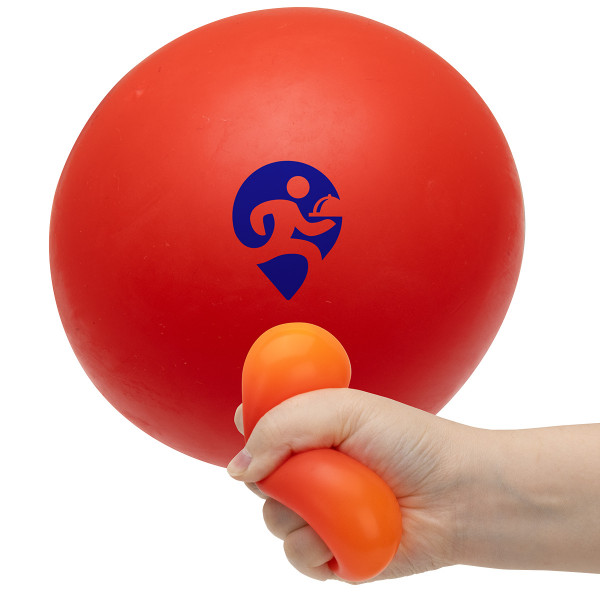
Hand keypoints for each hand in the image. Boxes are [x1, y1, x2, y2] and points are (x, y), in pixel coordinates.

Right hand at [227, 388, 471, 581]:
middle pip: (258, 478)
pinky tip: (342, 535)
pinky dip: (316, 547)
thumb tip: (237, 467)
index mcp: (312, 431)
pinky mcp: (332, 552)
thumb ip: (282, 426)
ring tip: (344, 500)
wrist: (458, 495)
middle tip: (311, 468)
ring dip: (300, 513)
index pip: (260, 428)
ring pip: (273, 519)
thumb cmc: (408, 442)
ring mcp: (320, 513)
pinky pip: (297, 556)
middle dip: (275, 475)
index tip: (249, 426)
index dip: (250, 430)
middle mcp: (312, 473)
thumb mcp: (343, 411)